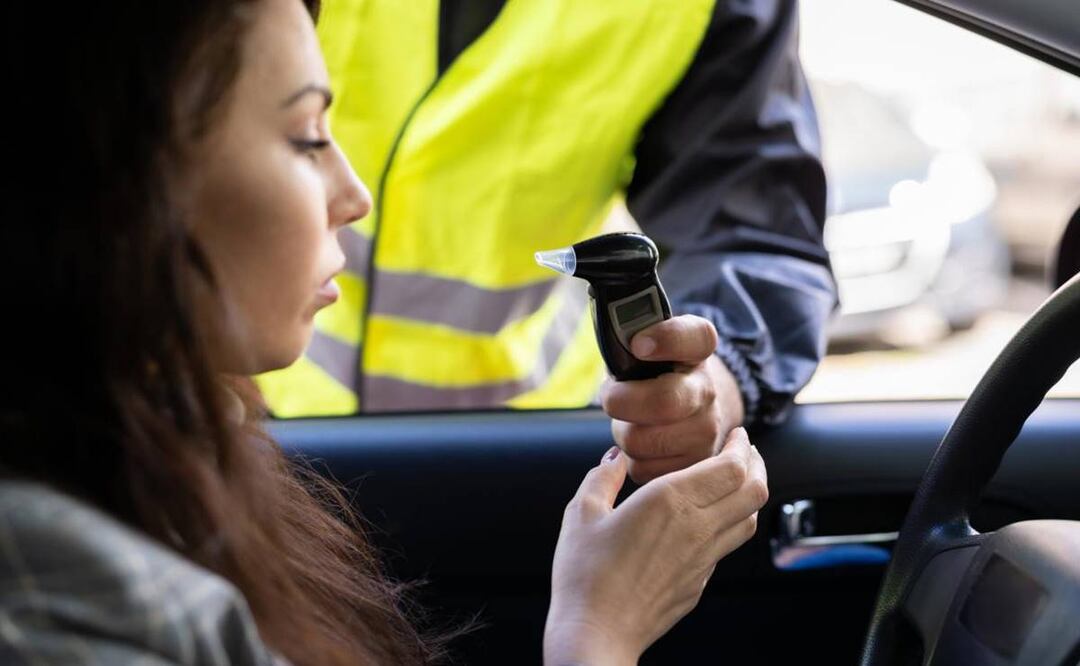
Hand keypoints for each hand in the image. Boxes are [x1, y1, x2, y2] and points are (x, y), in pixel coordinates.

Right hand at [544, 428, 767, 665]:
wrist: (597, 632)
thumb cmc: (584, 574)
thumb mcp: (582, 513)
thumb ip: (603, 478)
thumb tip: (614, 458)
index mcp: (670, 500)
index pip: (731, 466)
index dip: (742, 447)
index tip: (737, 435)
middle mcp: (696, 527)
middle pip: (753, 490)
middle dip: (756, 465)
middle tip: (745, 452)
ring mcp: (703, 559)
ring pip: (749, 519)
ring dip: (749, 495)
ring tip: (736, 482)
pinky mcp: (699, 583)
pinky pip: (727, 546)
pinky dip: (730, 524)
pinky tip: (709, 520)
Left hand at [601, 315, 744, 483]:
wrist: (690, 408)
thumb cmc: (654, 373)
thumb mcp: (647, 344)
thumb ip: (628, 335)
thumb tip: (610, 343)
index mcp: (697, 350)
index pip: (695, 337)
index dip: (667, 339)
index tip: (639, 344)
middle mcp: (708, 390)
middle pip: (662, 402)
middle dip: (621, 401)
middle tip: (612, 397)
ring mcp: (708, 431)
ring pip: (641, 441)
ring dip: (623, 433)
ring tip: (631, 421)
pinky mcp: (694, 465)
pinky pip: (642, 468)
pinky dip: (631, 459)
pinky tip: (642, 444)